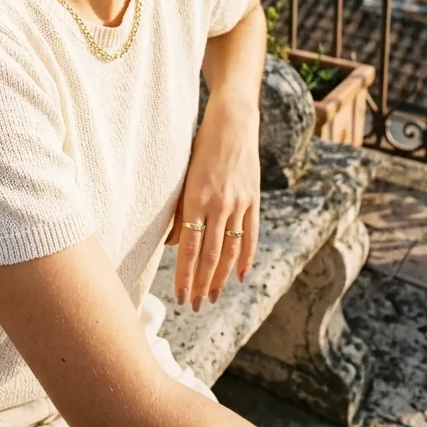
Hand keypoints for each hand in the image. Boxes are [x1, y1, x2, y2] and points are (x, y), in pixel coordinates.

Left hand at [164, 95, 259, 310]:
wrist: (232, 122)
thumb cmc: (199, 146)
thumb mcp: (183, 174)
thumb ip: (178, 209)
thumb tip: (173, 244)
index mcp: (196, 197)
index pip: (188, 246)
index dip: (184, 275)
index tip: (180, 296)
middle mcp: (219, 203)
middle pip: (209, 254)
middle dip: (201, 283)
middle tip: (195, 305)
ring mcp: (239, 202)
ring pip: (230, 250)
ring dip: (220, 277)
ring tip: (212, 297)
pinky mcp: (253, 199)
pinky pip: (250, 235)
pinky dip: (245, 258)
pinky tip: (239, 276)